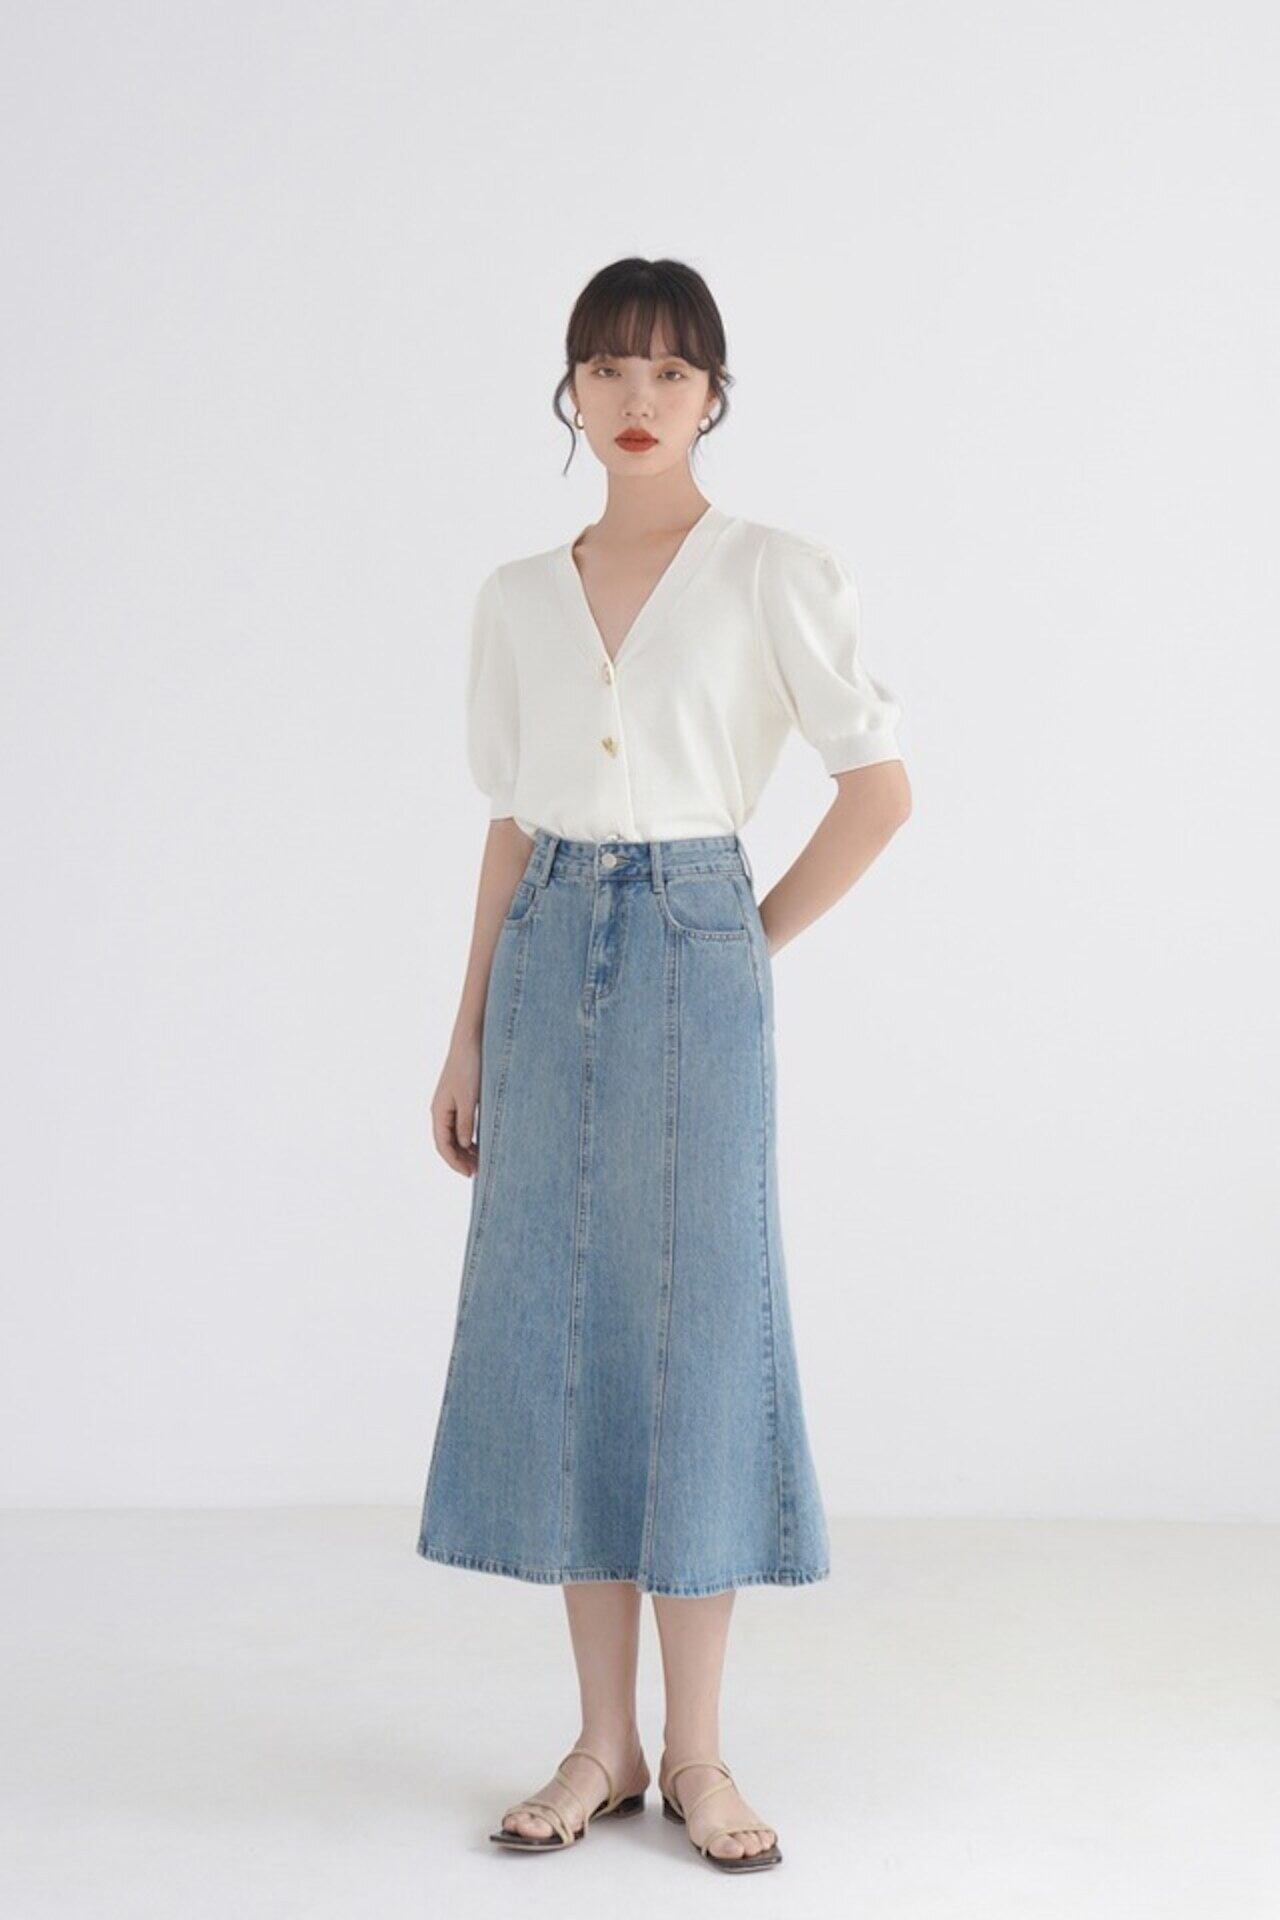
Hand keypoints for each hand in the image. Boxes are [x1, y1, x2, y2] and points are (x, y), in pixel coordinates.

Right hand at [431, 1037, 480, 1175]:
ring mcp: (449, 1105)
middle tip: (477, 1172)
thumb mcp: (469, 1099)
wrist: (470, 1041)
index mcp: (439, 1112)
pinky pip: (460, 1125)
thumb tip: (465, 1145)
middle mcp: (440, 1111)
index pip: (443, 1145)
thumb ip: (466, 1123)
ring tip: (480, 1161)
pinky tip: (480, 1143)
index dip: (455, 1162)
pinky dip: (469, 1137)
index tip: (470, 1174)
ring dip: (465, 1150)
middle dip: (460, 1159)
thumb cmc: (468, 1067)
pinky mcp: (459, 1100)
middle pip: (447, 1143)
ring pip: (454, 1135)